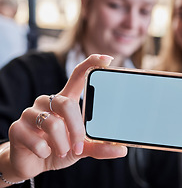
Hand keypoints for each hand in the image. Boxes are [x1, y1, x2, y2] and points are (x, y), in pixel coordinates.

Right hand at [7, 54, 126, 179]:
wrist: (32, 164)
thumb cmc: (60, 148)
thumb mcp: (82, 148)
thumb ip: (99, 147)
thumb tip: (122, 151)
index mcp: (66, 100)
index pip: (77, 75)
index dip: (91, 64)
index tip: (107, 60)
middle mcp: (48, 101)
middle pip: (66, 104)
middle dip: (76, 129)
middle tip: (78, 146)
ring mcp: (30, 113)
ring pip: (52, 123)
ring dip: (61, 144)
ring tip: (62, 152)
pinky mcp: (16, 128)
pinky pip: (36, 140)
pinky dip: (45, 152)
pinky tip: (43, 153)